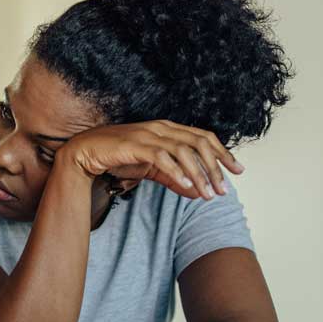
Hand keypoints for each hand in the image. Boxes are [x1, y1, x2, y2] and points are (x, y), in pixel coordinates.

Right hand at [60, 120, 243, 200]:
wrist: (85, 153)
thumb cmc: (117, 156)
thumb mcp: (152, 169)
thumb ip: (175, 178)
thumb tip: (199, 193)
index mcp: (167, 128)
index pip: (203, 137)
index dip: (223, 153)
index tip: (237, 171)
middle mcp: (161, 127)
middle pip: (199, 143)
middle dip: (216, 167)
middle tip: (224, 189)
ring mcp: (148, 134)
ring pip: (184, 151)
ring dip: (200, 174)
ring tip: (208, 194)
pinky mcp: (135, 145)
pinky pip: (163, 158)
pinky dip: (178, 172)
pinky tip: (187, 187)